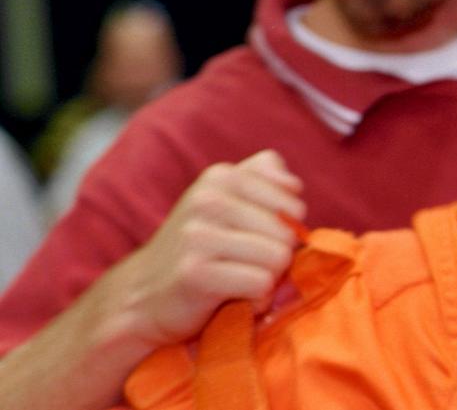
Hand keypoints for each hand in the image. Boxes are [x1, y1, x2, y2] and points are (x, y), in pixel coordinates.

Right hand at [114, 149, 304, 347]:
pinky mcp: (194, 272)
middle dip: (277, 255)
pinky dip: (257, 299)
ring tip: (238, 281)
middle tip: (244, 265)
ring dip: (268, 279)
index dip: (284, 226)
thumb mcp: (228, 200)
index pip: (292, 199)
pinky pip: (261, 284)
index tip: (255, 237)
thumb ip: (264, 177)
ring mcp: (197, 235)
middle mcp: (207, 198)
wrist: (143, 295)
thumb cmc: (201, 248)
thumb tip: (294, 185)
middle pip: (287, 231)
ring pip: (278, 258)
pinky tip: (232, 298)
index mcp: (221, 175)